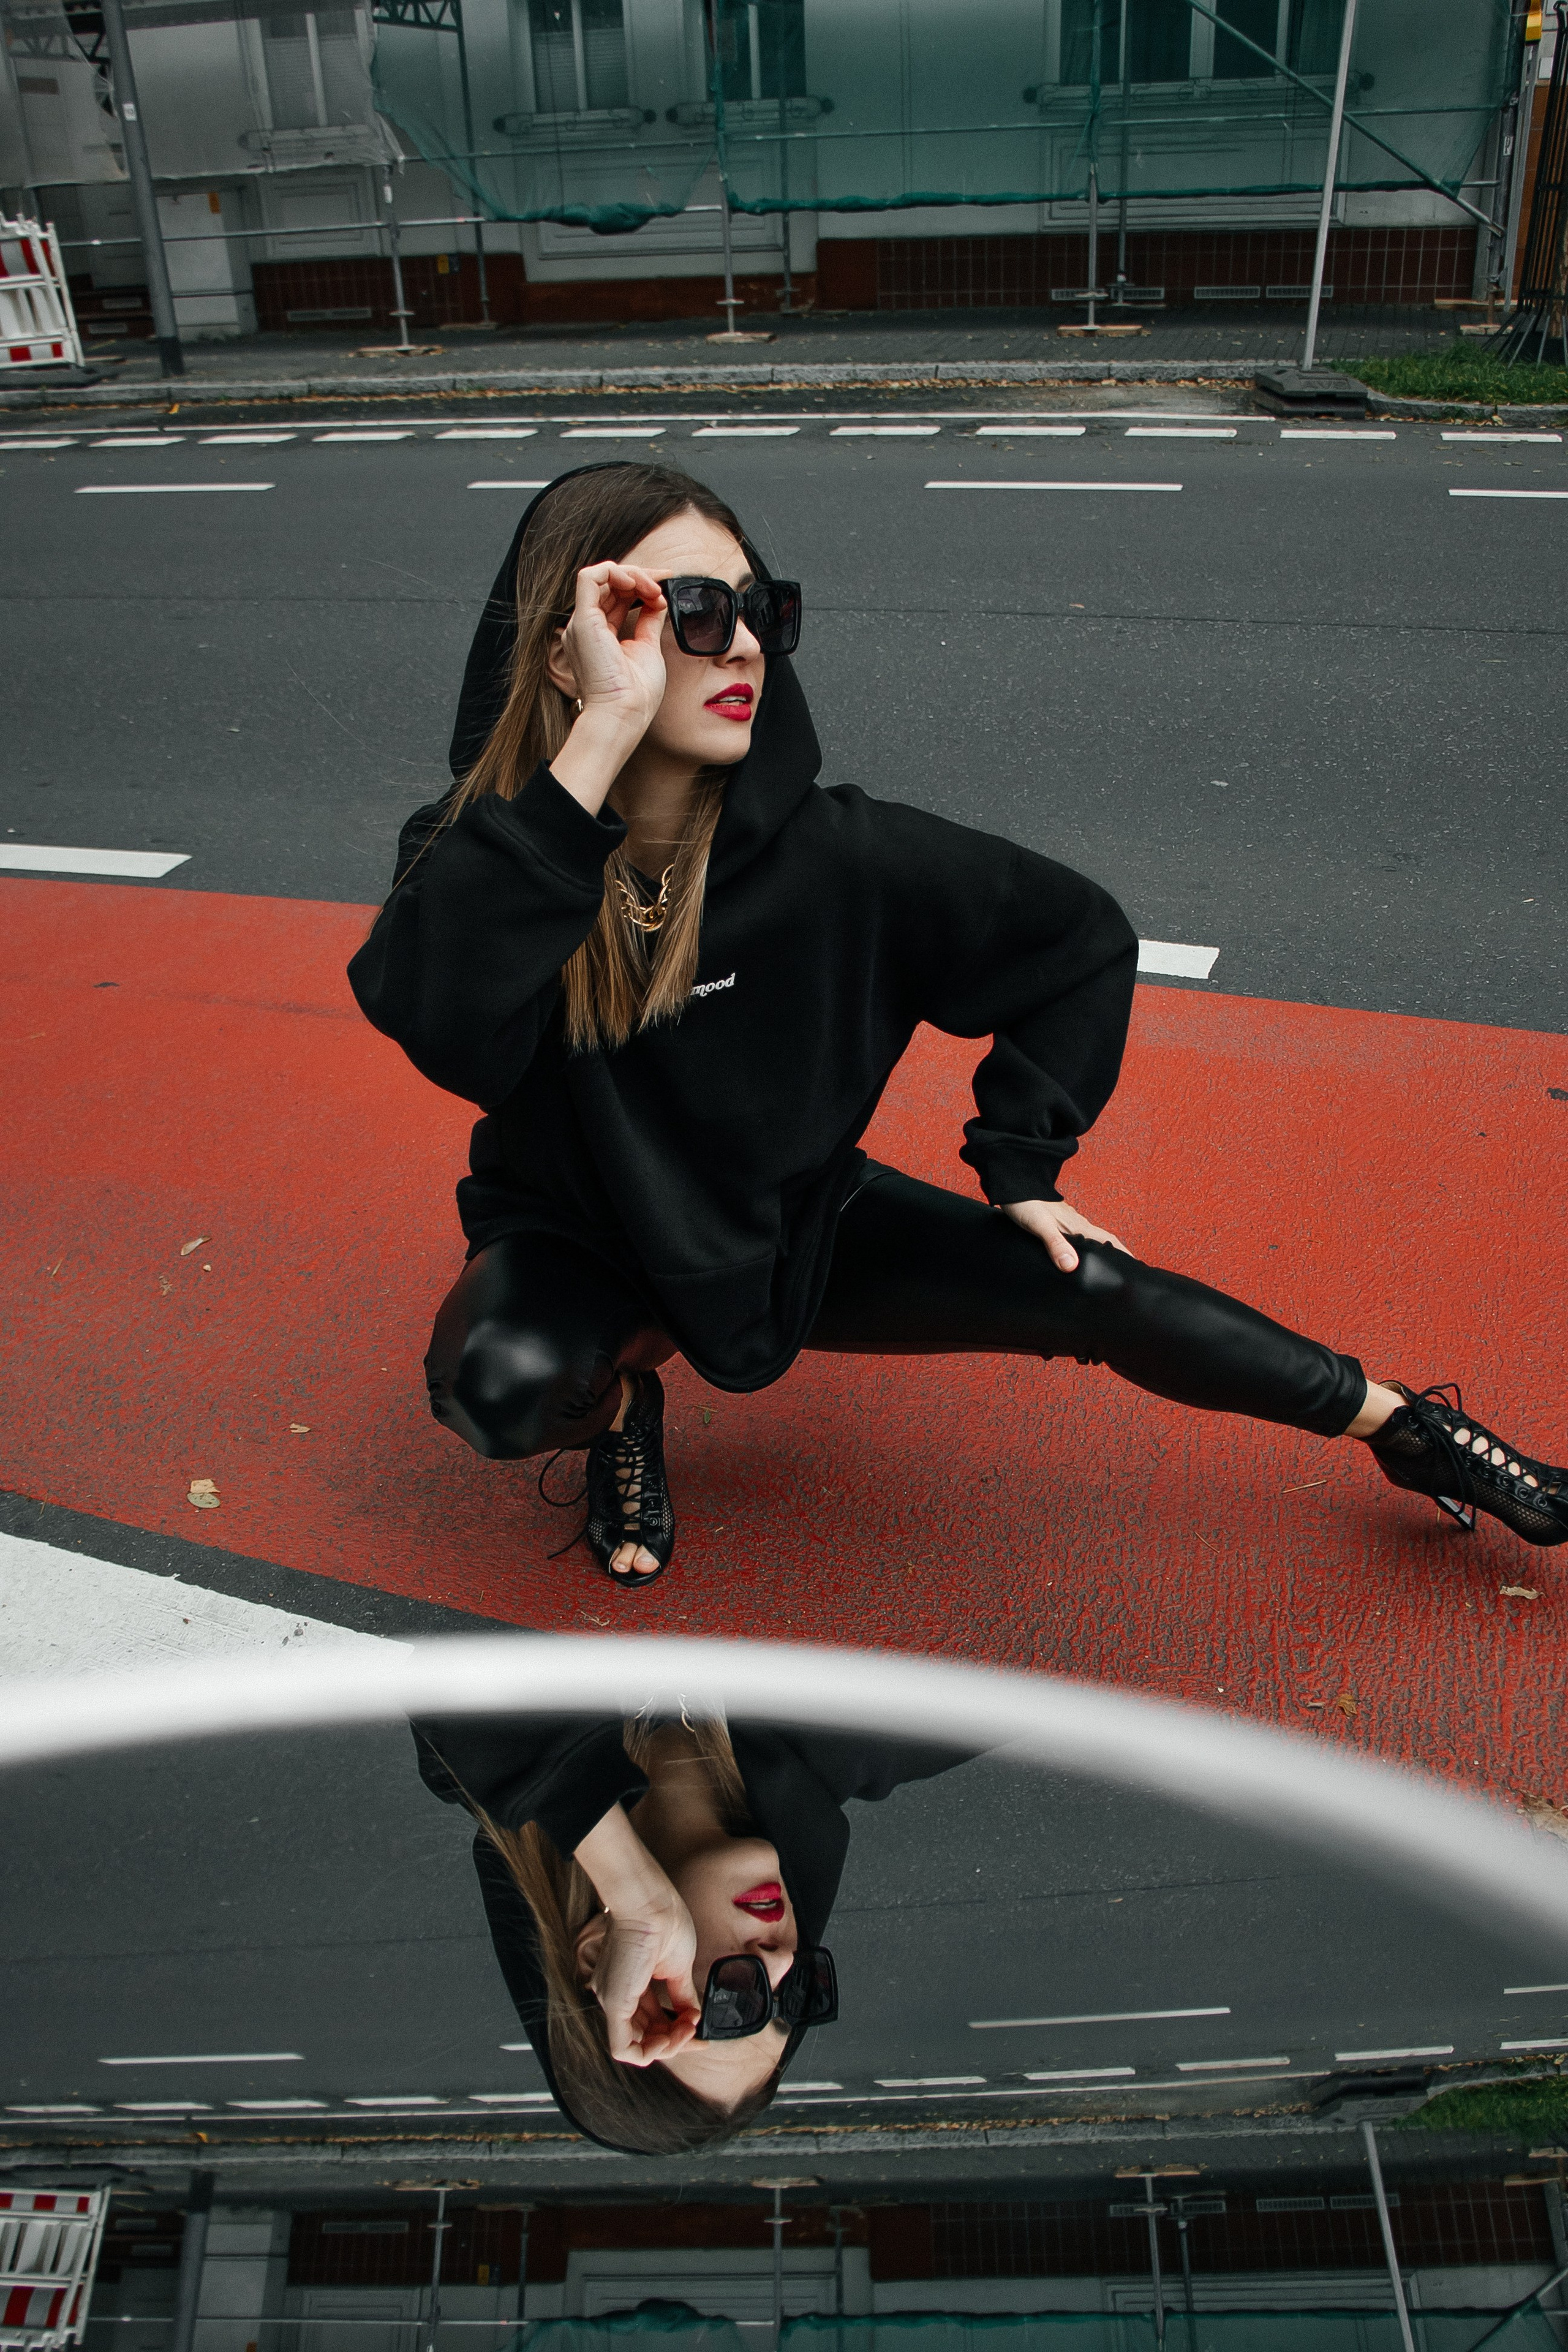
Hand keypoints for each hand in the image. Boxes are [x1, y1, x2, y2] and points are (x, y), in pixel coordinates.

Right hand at [558, 560, 667, 742]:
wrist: (623, 715)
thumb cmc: (635, 695)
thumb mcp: (647, 648)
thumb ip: (648, 622)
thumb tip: (657, 601)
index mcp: (599, 634)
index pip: (616, 595)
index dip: (640, 583)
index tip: (665, 583)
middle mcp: (587, 627)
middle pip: (610, 584)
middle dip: (640, 576)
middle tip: (664, 582)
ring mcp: (582, 623)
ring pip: (601, 576)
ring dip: (632, 574)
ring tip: (653, 588)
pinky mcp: (583, 621)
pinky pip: (590, 577)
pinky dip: (615, 572)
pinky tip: (636, 584)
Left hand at [587, 1895, 700, 2067]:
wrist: (651, 1903)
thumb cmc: (664, 1922)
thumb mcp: (677, 1968)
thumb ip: (681, 1996)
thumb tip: (692, 2017)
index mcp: (629, 1983)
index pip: (651, 2022)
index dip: (676, 2033)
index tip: (698, 2033)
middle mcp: (616, 1994)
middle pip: (645, 2036)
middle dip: (675, 2041)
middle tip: (697, 2033)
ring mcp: (612, 2000)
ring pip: (635, 2046)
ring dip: (667, 2046)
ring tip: (687, 2029)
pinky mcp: (614, 2004)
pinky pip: (624, 2048)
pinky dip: (649, 2053)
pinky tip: (670, 2039)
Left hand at [999, 1196, 1129, 1274]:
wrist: (1013, 1184)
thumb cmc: (1026, 1203)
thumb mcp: (1040, 1226)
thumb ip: (1056, 1244)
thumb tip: (1072, 1266)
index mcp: (1078, 1226)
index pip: (1109, 1241)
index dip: (1123, 1254)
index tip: (1136, 1267)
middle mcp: (1077, 1224)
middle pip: (1104, 1241)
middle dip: (1116, 1255)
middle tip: (1125, 1272)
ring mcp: (1069, 1222)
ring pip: (1091, 1239)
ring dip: (1101, 1251)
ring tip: (1106, 1267)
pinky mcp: (1058, 1222)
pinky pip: (1078, 1237)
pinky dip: (1085, 1248)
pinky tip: (1078, 1255)